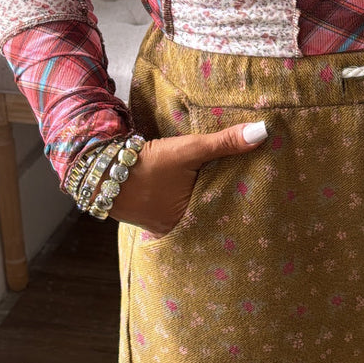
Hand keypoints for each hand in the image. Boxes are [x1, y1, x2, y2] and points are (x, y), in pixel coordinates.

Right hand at [110, 120, 267, 237]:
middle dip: (223, 206)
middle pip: (207, 217)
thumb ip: (225, 142)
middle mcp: (175, 230)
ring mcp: (159, 226)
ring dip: (201, 205)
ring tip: (229, 194)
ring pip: (190, 215)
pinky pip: (174, 212)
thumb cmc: (147, 163)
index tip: (259, 195)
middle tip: (250, 196)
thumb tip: (263, 132)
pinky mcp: (148, 218)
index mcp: (189, 222)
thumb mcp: (188, 150)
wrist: (100, 168)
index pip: (224, 214)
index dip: (240, 204)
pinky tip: (192, 194)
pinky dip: (184, 204)